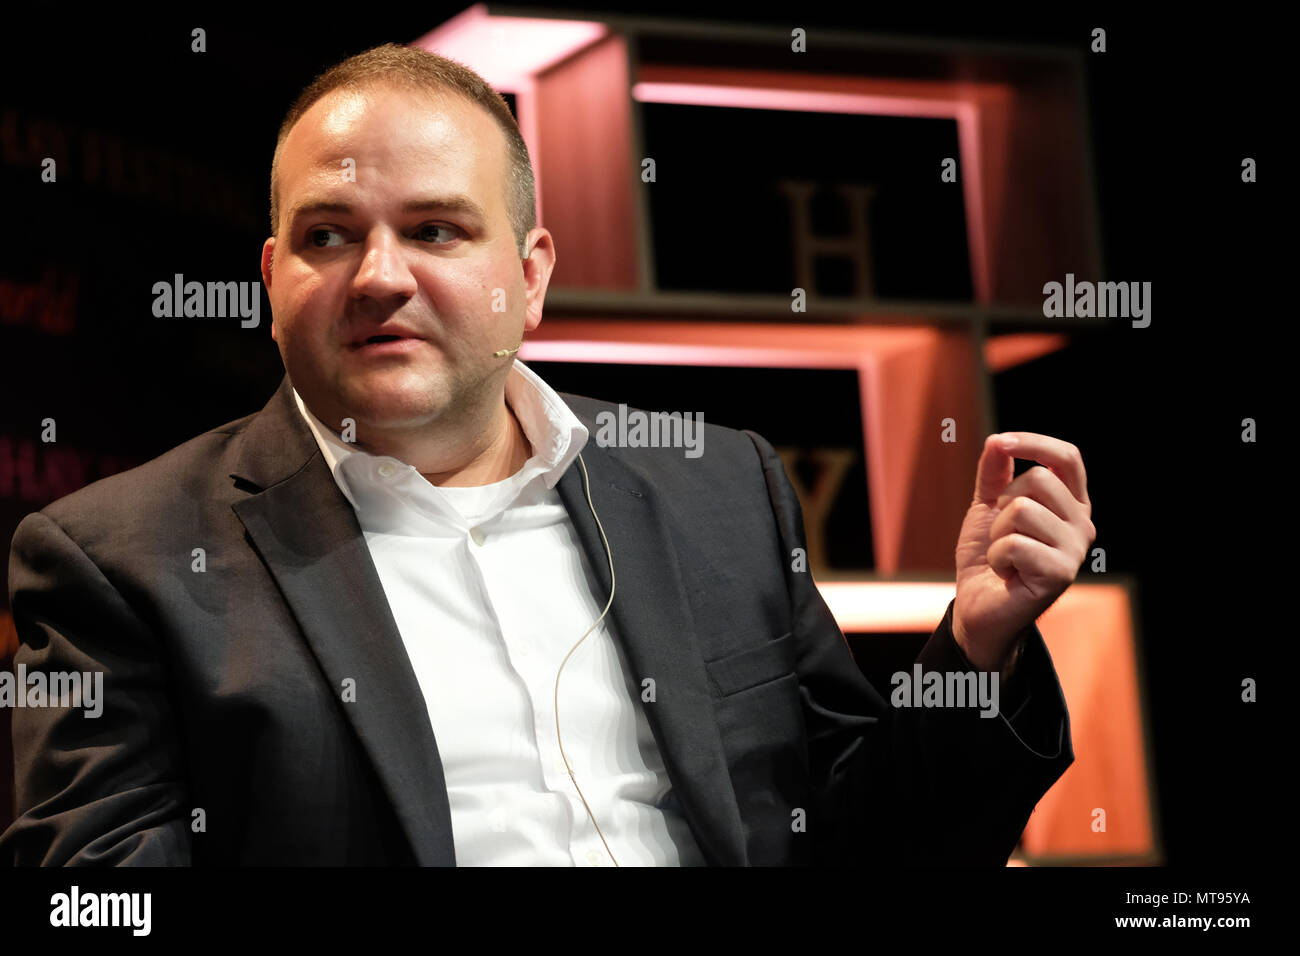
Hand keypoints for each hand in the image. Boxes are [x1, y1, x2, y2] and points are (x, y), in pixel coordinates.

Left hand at [952, 432, 1095, 675]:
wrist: (977, 604)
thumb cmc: (987, 554)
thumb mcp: (987, 506)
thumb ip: (994, 474)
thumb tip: (997, 441)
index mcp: (1071, 503)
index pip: (1067, 458)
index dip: (1035, 443)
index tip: (1002, 442)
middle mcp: (1082, 524)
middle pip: (1039, 480)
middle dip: (1003, 503)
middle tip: (1002, 533)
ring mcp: (1074, 550)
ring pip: (1022, 510)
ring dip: (997, 533)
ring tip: (1004, 555)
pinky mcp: (1060, 574)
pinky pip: (1013, 543)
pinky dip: (996, 556)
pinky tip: (1006, 572)